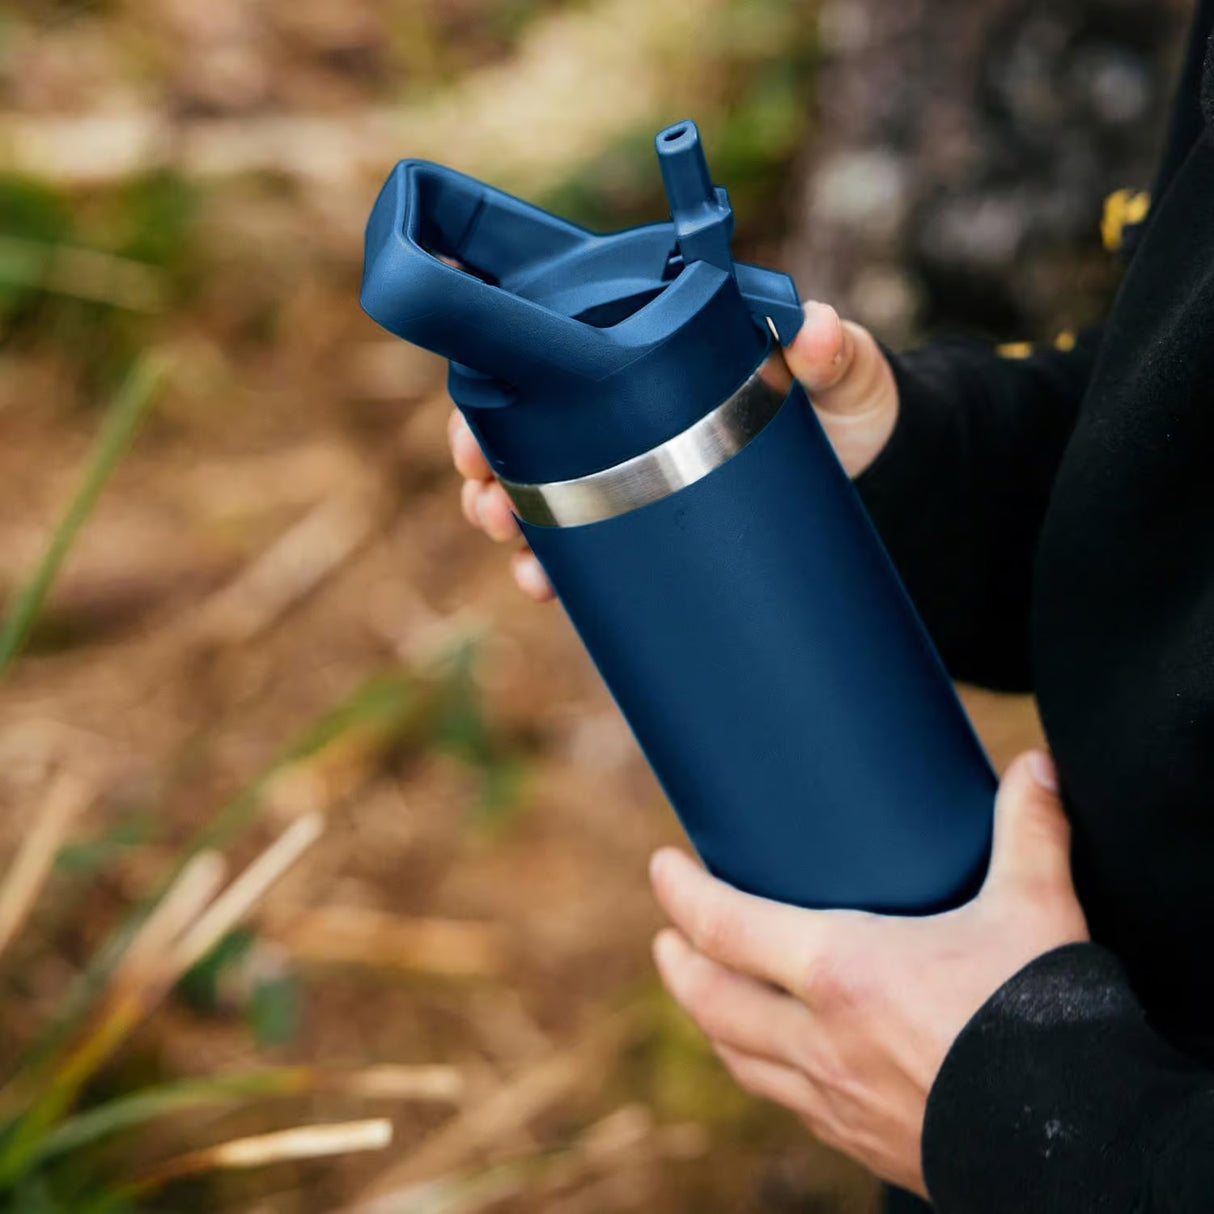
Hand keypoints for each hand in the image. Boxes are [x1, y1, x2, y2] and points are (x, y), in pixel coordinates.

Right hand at [447, 301, 897, 599]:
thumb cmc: (850, 407)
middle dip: (486, 462)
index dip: (502, 385)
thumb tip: (816, 330)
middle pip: (530, 430)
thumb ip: (833, 350)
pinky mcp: (651, 527)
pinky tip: (541, 585)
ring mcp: (636, 475)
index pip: (559, 359)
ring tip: (510, 543)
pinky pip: (586, 548)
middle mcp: (628, 415)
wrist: (875, 480)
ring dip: (508, 516)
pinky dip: (554, 568)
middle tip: (485, 493)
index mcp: (654, 356)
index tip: (474, 419)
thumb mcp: (845, 374)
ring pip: (543, 491)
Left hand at [649, 750, 1088, 1197]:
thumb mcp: (1037, 910)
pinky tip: (775, 1063)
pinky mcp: (864, 1142)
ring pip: (741, 1060)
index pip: (726, 925)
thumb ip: (1029, 831)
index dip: (681, 892)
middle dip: (678, 964)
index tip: (661, 864)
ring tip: (703, 993)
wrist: (1087, 1149)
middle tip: (667, 937)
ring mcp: (837, 1100)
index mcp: (843, 971)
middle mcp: (822, 1040)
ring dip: (710, 1021)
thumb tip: (1035, 764)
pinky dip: (763, 1073)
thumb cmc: (1048, 1021)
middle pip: (712, 1000)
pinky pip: (788, 1106)